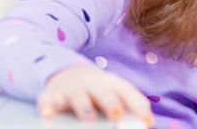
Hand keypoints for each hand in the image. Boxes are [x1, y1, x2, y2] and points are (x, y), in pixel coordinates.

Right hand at [38, 65, 152, 124]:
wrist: (65, 73)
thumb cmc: (97, 92)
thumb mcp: (113, 94)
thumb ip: (131, 107)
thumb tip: (149, 122)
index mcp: (111, 84)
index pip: (127, 92)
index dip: (138, 106)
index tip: (146, 121)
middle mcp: (92, 85)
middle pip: (103, 93)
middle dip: (110, 103)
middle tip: (117, 114)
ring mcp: (71, 89)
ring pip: (78, 97)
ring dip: (84, 108)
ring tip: (89, 119)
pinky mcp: (51, 96)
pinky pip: (48, 102)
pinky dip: (48, 108)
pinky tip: (48, 116)